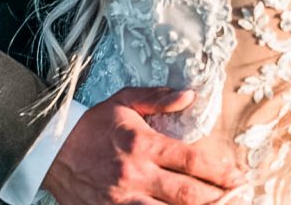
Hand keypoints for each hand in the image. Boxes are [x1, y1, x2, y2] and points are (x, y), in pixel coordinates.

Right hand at [43, 87, 245, 204]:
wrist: (51, 150)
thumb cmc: (91, 125)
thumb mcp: (123, 101)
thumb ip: (157, 99)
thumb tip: (188, 95)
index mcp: (142, 144)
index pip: (190, 160)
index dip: (220, 170)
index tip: (239, 175)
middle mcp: (136, 175)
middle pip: (188, 194)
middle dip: (219, 198)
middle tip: (240, 197)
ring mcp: (123, 201)